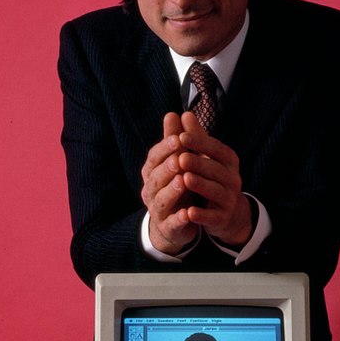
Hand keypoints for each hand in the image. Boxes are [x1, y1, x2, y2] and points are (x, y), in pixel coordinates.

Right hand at [141, 112, 200, 253]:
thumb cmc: (178, 185)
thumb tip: (173, 113)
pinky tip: (188, 213)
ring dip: (172, 190)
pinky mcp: (169, 227)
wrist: (176, 221)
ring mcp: (158, 210)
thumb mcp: (178, 161)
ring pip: (161, 200)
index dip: (165, 148)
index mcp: (152, 172)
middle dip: (167, 167)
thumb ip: (175, 140)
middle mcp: (151, 190)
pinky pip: (172, 223)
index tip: (179, 138)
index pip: (155, 158)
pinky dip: (179, 218)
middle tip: (180, 158)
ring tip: (183, 180)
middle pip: (156, 178)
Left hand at [176, 111, 252, 247]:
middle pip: (215, 169)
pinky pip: (213, 216)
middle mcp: (232, 178)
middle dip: (198, 163)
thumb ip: (196, 138)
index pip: (215, 148)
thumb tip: (184, 113)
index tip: (181, 136)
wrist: (228, 213)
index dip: (199, 142)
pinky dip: (202, 215)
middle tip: (181, 158)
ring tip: (185, 179)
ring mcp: (229, 199)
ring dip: (201, 185)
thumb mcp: (206, 158)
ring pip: (215, 191)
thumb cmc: (212, 178)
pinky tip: (189, 212)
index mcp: (228, 161)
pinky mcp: (223, 218)